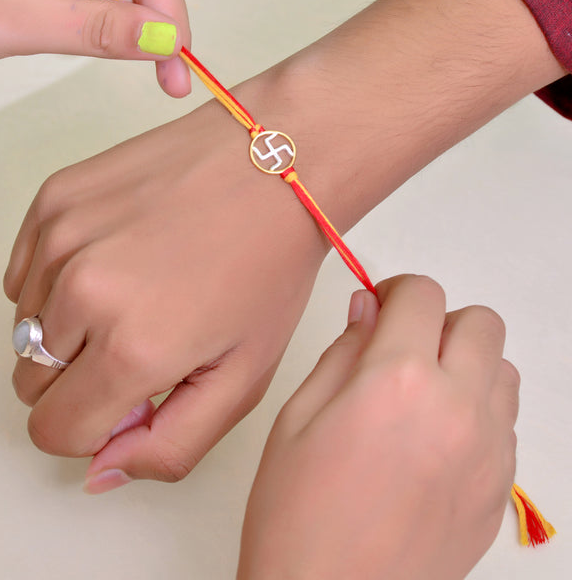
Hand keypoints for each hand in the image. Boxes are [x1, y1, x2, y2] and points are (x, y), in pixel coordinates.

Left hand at [0, 0, 189, 96]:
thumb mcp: (17, 20)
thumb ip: (96, 28)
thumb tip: (164, 38)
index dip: (171, 15)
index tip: (178, 65)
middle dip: (160, 28)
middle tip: (171, 81)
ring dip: (133, 35)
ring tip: (145, 72)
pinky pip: (93, 9)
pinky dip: (104, 36)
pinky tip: (101, 54)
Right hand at [4, 91, 328, 488]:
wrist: (269, 164)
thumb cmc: (267, 268)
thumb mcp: (243, 378)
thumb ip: (169, 446)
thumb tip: (98, 471)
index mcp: (130, 348)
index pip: (53, 431)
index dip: (94, 425)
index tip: (134, 393)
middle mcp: (80, 291)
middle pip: (32, 382)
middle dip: (79, 379)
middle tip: (139, 340)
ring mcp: (61, 236)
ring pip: (24, 326)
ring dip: (68, 326)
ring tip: (134, 291)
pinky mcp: (53, 199)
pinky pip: (23, 273)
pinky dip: (56, 280)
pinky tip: (114, 259)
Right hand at [237, 275, 519, 579]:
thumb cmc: (296, 513)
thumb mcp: (299, 415)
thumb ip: (343, 350)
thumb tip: (368, 307)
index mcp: (398, 381)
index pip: (422, 296)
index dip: (397, 290)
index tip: (380, 305)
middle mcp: (457, 409)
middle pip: (481, 322)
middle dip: (440, 320)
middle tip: (401, 344)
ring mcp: (487, 452)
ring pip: (502, 368)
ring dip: (466, 362)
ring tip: (421, 390)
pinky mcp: (497, 489)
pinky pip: (505, 420)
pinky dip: (477, 408)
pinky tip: (434, 434)